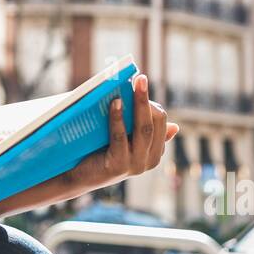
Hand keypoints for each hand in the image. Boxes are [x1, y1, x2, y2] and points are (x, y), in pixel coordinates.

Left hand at [65, 74, 178, 193]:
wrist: (78, 175)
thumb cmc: (101, 152)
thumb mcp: (127, 140)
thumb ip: (144, 132)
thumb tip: (175, 127)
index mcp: (154, 152)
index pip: (161, 121)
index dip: (151, 102)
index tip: (140, 82)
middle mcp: (149, 161)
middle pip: (154, 123)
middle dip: (146, 99)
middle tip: (140, 78)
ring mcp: (135, 165)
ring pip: (143, 129)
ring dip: (138, 105)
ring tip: (130, 87)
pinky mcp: (119, 167)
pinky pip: (120, 137)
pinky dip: (118, 118)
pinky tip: (115, 103)